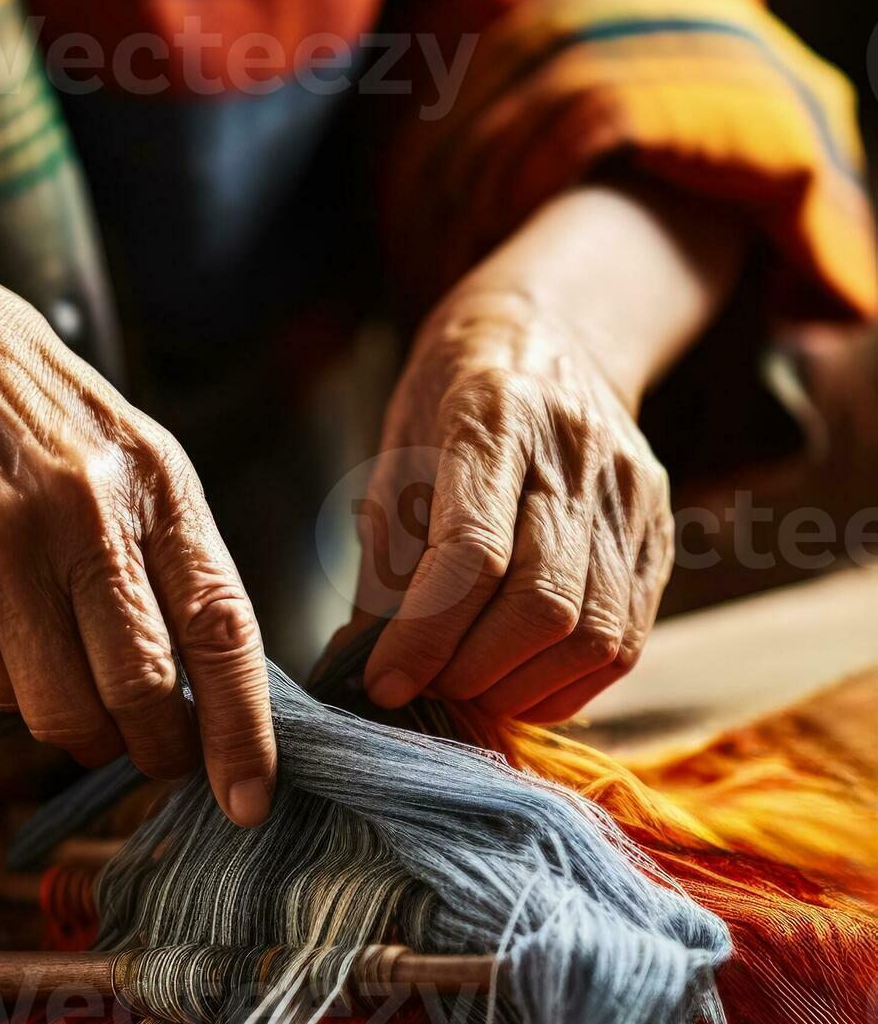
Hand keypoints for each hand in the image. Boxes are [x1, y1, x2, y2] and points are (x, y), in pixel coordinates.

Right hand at [0, 220, 275, 824]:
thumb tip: (213, 694)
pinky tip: (13, 635)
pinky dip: (15, 691)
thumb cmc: (44, 415)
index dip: (241, 730)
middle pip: (137, 693)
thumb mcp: (137, 457)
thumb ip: (178, 564)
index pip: (220, 629)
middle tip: (162, 758)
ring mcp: (0, 556)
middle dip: (158, 751)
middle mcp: (82, 520)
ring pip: (58, 712)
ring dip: (84, 732)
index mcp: (155, 485)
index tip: (251, 799)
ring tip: (85, 693)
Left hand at [357, 287, 673, 723]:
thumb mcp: (396, 456)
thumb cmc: (450, 402)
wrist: (553, 335)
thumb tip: (364, 667)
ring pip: (593, 635)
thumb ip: (385, 563)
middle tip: (426, 685)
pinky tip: (518, 680)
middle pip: (542, 603)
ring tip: (468, 684)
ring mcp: (630, 495)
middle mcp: (576, 452)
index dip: (426, 634)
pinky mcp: (660, 532)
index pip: (472, 549)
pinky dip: (565, 684)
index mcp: (494, 415)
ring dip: (520, 688)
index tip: (385, 682)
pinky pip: (625, 642)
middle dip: (473, 670)